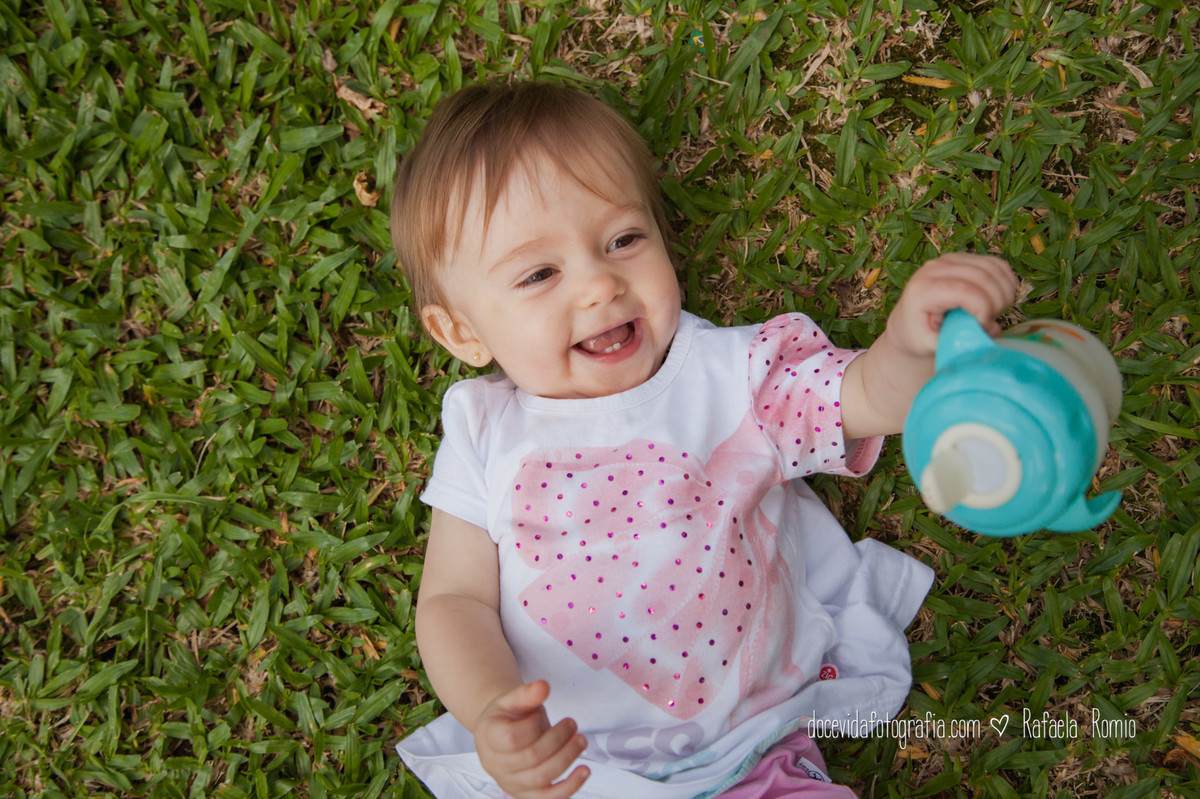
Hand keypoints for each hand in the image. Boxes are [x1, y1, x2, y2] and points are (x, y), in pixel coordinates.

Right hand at [474, 680, 589, 798]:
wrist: (502, 736)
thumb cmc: (509, 715)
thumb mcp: (513, 699)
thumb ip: (527, 693)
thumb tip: (543, 686)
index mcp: (489, 738)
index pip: (514, 737)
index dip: (534, 724)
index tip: (541, 712)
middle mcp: (496, 765)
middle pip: (532, 757)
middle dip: (558, 739)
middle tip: (572, 723)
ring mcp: (511, 783)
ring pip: (542, 777)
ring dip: (567, 758)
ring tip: (581, 740)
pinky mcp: (528, 795)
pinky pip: (549, 798)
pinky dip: (570, 787)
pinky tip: (585, 771)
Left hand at [885, 253, 1018, 357]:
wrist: (908, 323)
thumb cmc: (918, 337)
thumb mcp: (931, 346)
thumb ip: (961, 341)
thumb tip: (992, 329)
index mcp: (923, 290)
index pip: (965, 291)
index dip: (983, 309)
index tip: (982, 326)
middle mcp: (935, 269)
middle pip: (983, 277)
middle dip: (997, 303)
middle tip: (989, 322)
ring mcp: (950, 260)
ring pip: (994, 268)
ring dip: (1004, 293)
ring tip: (993, 312)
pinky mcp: (964, 258)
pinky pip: (997, 265)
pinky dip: (1006, 283)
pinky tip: (997, 300)